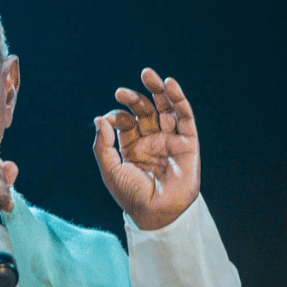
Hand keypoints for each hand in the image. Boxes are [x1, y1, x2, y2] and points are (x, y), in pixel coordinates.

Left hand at [93, 67, 199, 229]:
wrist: (156, 212)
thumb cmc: (132, 195)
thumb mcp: (110, 170)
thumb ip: (102, 144)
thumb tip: (99, 119)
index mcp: (132, 147)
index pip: (126, 122)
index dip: (118, 115)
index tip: (112, 119)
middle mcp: (152, 141)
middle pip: (146, 111)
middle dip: (135, 98)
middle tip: (121, 91)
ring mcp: (170, 140)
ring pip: (166, 109)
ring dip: (158, 90)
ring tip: (148, 75)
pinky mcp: (187, 143)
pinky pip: (185, 117)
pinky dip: (178, 100)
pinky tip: (170, 85)